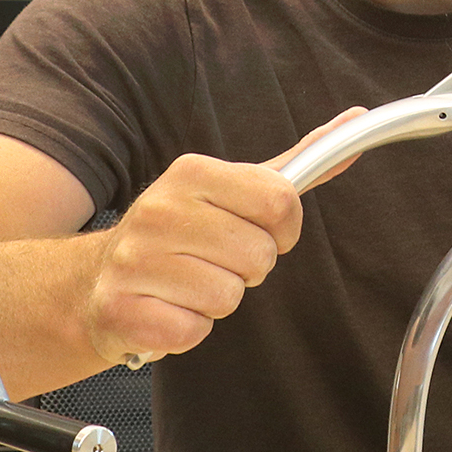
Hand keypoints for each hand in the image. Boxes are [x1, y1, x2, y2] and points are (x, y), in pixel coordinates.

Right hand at [81, 108, 365, 365]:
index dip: (282, 230)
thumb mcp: (232, 190)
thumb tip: (355, 120)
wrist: (96, 279)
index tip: (261, 234)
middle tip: (214, 262)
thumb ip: (294, 164)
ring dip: (216, 301)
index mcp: (191, 172)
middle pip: (258, 256)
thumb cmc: (180, 235)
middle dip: (247, 270)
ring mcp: (135, 260)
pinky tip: (167, 308)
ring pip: (228, 298)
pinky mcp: (123, 309)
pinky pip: (193, 331)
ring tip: (187, 285)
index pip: (280, 202)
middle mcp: (159, 210)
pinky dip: (187, 330)